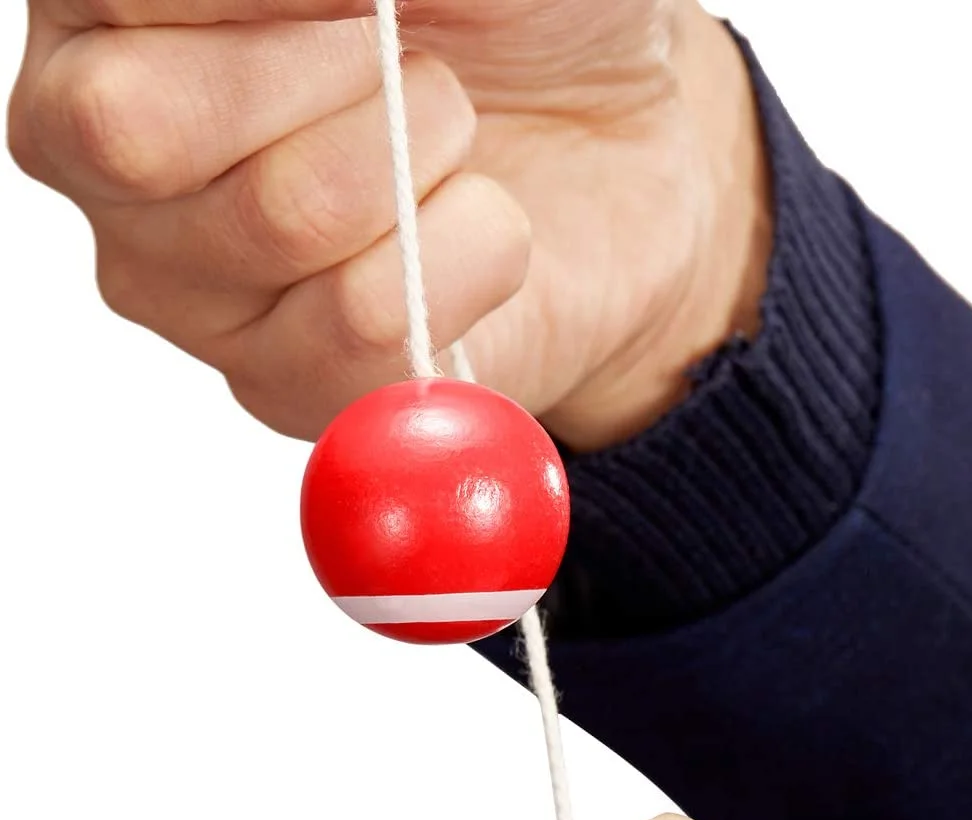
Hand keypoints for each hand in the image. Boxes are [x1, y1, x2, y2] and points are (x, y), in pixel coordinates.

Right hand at [7, 0, 768, 445]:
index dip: (269, 7)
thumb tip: (337, 5)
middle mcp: (108, 145)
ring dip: (419, 162)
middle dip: (340, 75)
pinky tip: (482, 234)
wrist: (619, 164)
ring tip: (462, 144)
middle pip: (136, 129)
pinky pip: (368, 325)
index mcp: (113, 7)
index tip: (378, 4)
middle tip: (425, 68)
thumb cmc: (522, 20)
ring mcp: (185, 284)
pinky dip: (471, 258)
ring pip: (280, 219)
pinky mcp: (284, 386)